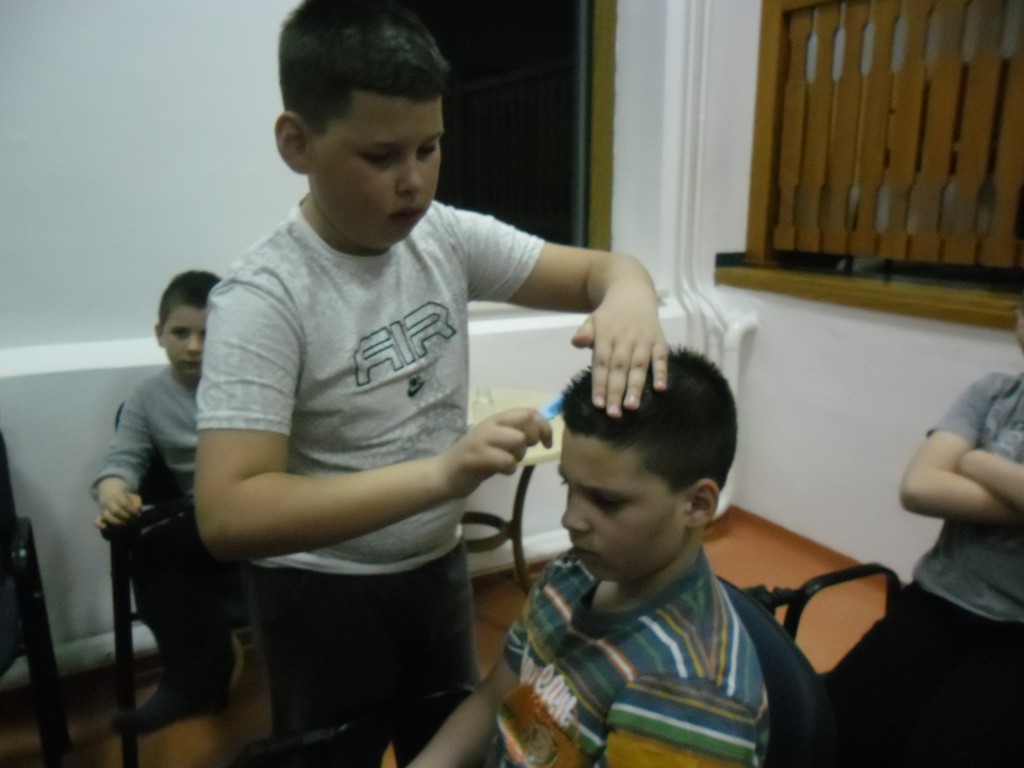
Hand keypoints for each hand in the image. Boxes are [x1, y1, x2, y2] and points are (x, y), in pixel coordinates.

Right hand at [95, 487, 142, 529]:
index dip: (132, 511)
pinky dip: (100, 525)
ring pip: (106, 516)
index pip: (124, 504)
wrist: (110, 493)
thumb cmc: (126, 498)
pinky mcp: (100, 517)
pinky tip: (107, 528)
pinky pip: (96, 522)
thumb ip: (137, 502)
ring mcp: (103, 509)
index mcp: (118, 496)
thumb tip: (137, 509)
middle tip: (132, 521)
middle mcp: (109, 502)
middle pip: (115, 510)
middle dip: (125, 517)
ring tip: (125, 524)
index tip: (138, 515)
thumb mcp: (133, 497)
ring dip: (116, 522)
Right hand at [438, 408, 551, 497]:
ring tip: (509, 461)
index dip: (544, 425)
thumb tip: (541, 430)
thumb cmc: (476, 458)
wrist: (445, 474)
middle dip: (533, 437)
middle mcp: (490, 425)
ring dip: (519, 454)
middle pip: (526, 420)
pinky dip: (509, 468)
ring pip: (517, 439)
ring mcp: (482, 440)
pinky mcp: (476, 458)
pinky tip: (500, 471)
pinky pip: (505, 461)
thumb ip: (516, 434)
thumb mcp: (498, 442)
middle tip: (524, 451)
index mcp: (497, 419)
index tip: (546, 442)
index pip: (528, 411)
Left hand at [572, 288, 668, 416]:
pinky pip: (661, 357)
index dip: (600, 384)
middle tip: (614, 414)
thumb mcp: (593, 320)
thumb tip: (576, 342)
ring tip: (632, 406)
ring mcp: (644, 340)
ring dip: (636, 386)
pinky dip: (662, 372)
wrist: (633, 291)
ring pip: (639, 365)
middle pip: (619, 368)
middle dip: (616, 391)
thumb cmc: (610, 315)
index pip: (601, 363)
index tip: (598, 405)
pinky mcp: (660, 340)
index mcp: (606, 336)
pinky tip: (661, 389)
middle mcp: (625, 339)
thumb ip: (585, 333)